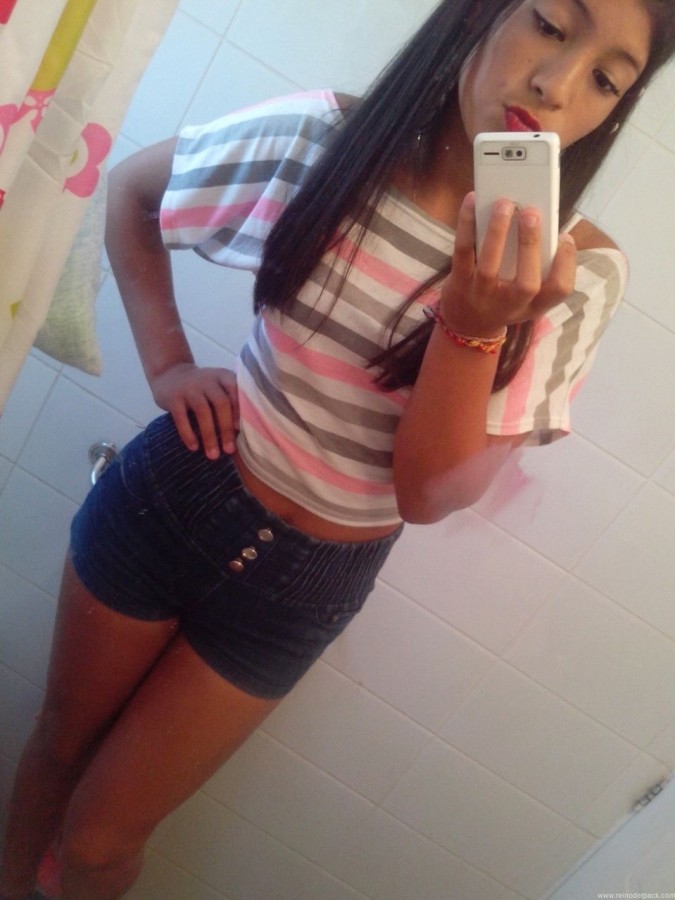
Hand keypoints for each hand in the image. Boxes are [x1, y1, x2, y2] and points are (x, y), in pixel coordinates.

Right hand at [150, 363, 239, 458]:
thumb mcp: (218, 386)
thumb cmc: (202, 388)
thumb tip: (244, 433)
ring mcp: (189, 387)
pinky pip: (181, 418)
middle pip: (221, 403)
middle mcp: (208, 379)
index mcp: (223, 376)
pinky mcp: (173, 397)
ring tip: (213, 455)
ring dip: (209, 435)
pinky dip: (188, 434)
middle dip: (226, 428)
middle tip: (229, 450)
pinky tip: (194, 448)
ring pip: (202, 411)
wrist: (169, 374)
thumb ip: (231, 401)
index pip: (236, 391)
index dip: (240, 410)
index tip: (241, 430)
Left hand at [440, 192, 576, 336]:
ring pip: (491, 266)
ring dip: (498, 231)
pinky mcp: (459, 283)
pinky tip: (473, 200)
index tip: (565, 237)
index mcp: (535, 303)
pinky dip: (467, 224)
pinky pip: (463, 252)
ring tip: (504, 203)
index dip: (567, 263)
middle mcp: (510, 304)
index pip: (560, 290)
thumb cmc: (504, 297)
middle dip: (530, 246)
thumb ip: (536, 264)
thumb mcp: (526, 294)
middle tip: (532, 212)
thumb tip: (533, 216)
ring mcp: (482, 295)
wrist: (466, 323)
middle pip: (527, 283)